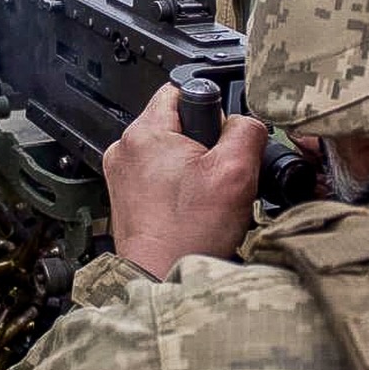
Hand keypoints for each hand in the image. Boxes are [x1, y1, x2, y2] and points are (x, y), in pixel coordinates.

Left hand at [101, 84, 267, 278]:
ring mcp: (122, 175)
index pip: (181, 89)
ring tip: (202, 196)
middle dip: (203, 144)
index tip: (219, 141)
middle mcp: (125, 149)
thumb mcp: (236, 171)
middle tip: (215, 175)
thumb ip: (246, 130)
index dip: (210, 111)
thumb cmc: (190, 234)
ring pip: (168, 152)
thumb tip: (246, 120)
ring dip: (191, 168)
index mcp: (145, 132)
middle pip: (176, 123)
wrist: (162, 279)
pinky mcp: (125, 198)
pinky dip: (176, 187)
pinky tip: (188, 208)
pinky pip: (157, 177)